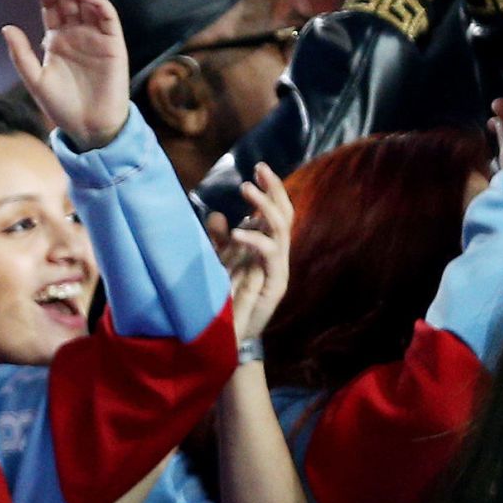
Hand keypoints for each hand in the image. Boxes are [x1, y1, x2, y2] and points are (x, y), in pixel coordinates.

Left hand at [2, 0, 130, 149]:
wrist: (88, 127)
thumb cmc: (61, 105)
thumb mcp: (35, 79)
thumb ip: (21, 54)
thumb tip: (6, 27)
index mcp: (56, 37)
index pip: (50, 4)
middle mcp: (76, 32)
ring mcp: (96, 36)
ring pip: (88, 1)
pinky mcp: (113, 44)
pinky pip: (107, 18)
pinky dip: (98, 3)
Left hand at [206, 164, 293, 341]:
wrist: (228, 335)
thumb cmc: (224, 298)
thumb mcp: (219, 262)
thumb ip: (219, 240)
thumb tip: (218, 215)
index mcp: (264, 246)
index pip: (273, 211)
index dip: (270, 189)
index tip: (258, 167)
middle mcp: (275, 254)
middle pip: (284, 213)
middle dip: (274, 189)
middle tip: (259, 169)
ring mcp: (277, 268)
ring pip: (280, 228)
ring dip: (264, 205)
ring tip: (245, 188)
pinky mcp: (275, 283)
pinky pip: (271, 254)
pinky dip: (255, 239)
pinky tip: (237, 232)